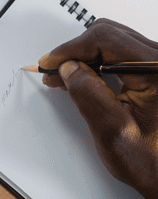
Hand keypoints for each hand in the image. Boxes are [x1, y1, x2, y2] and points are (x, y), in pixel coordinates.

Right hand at [39, 19, 157, 198]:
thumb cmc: (156, 164)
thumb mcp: (112, 130)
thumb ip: (88, 93)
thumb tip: (69, 68)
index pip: (106, 39)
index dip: (71, 49)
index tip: (51, 62)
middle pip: (111, 35)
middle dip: (78, 50)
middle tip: (56, 69)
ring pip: (118, 41)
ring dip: (89, 55)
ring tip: (68, 75)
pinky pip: (127, 54)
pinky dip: (103, 61)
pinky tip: (90, 76)